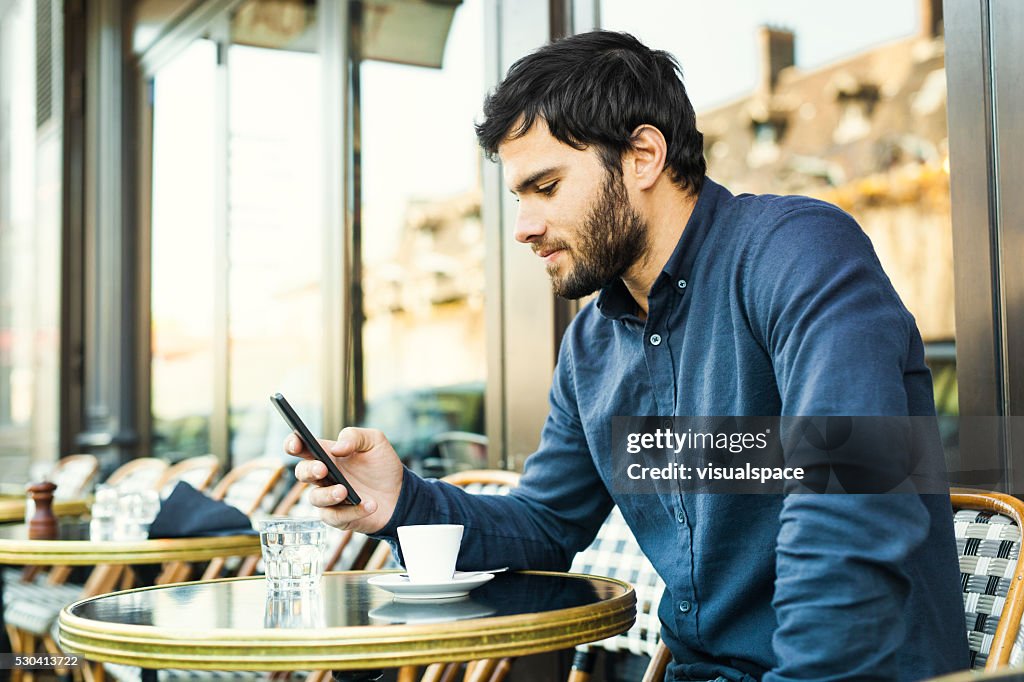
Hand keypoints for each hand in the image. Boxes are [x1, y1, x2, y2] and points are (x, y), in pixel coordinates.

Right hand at [286, 427, 404, 533]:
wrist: (400, 492)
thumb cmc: (381, 465)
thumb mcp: (374, 441)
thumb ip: (354, 436)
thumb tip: (337, 448)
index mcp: (326, 454)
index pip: (300, 447)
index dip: (293, 444)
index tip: (296, 444)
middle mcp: (323, 476)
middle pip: (302, 472)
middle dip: (309, 470)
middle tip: (323, 469)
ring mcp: (328, 497)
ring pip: (315, 498)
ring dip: (328, 494)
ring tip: (345, 491)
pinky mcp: (339, 517)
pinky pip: (337, 516)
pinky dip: (353, 511)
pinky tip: (369, 504)